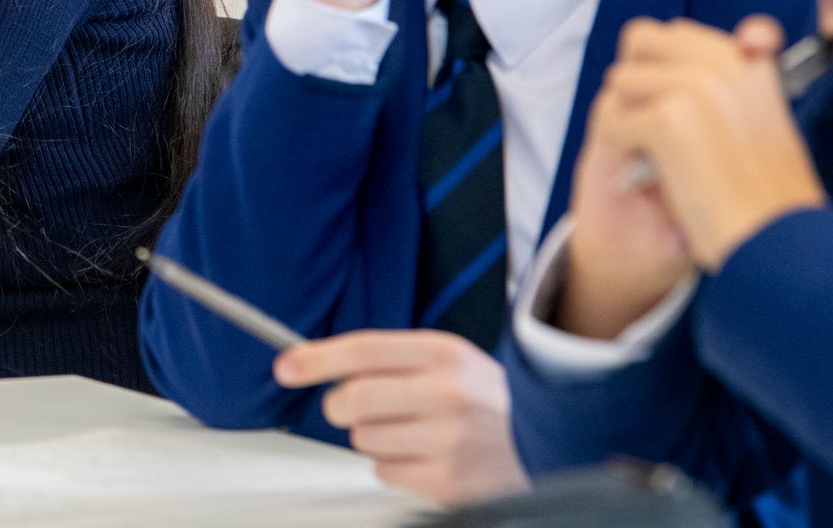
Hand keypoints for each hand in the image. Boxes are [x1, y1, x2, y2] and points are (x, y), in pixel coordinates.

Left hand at [274, 329, 527, 504]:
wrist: (547, 442)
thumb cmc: (487, 399)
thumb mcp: (449, 360)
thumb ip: (391, 359)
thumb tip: (316, 365)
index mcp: (445, 354)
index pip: (364, 349)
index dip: (316, 358)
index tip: (285, 366)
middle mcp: (447, 394)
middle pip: (353, 399)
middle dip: (340, 405)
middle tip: (356, 406)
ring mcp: (449, 442)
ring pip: (363, 439)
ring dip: (373, 437)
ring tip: (412, 431)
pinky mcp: (448, 483)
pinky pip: (383, 472)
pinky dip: (393, 465)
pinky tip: (425, 455)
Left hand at [593, 17, 824, 270]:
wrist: (774, 248)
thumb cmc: (766, 199)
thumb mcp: (765, 128)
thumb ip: (742, 85)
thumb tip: (745, 36)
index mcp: (753, 68)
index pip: (682, 33)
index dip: (664, 58)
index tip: (672, 95)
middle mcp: (727, 66)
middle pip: (642, 39)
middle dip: (635, 79)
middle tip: (653, 126)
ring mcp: (695, 89)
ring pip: (621, 79)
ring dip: (626, 115)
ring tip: (658, 155)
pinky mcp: (667, 119)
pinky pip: (612, 119)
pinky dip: (621, 148)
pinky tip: (650, 175)